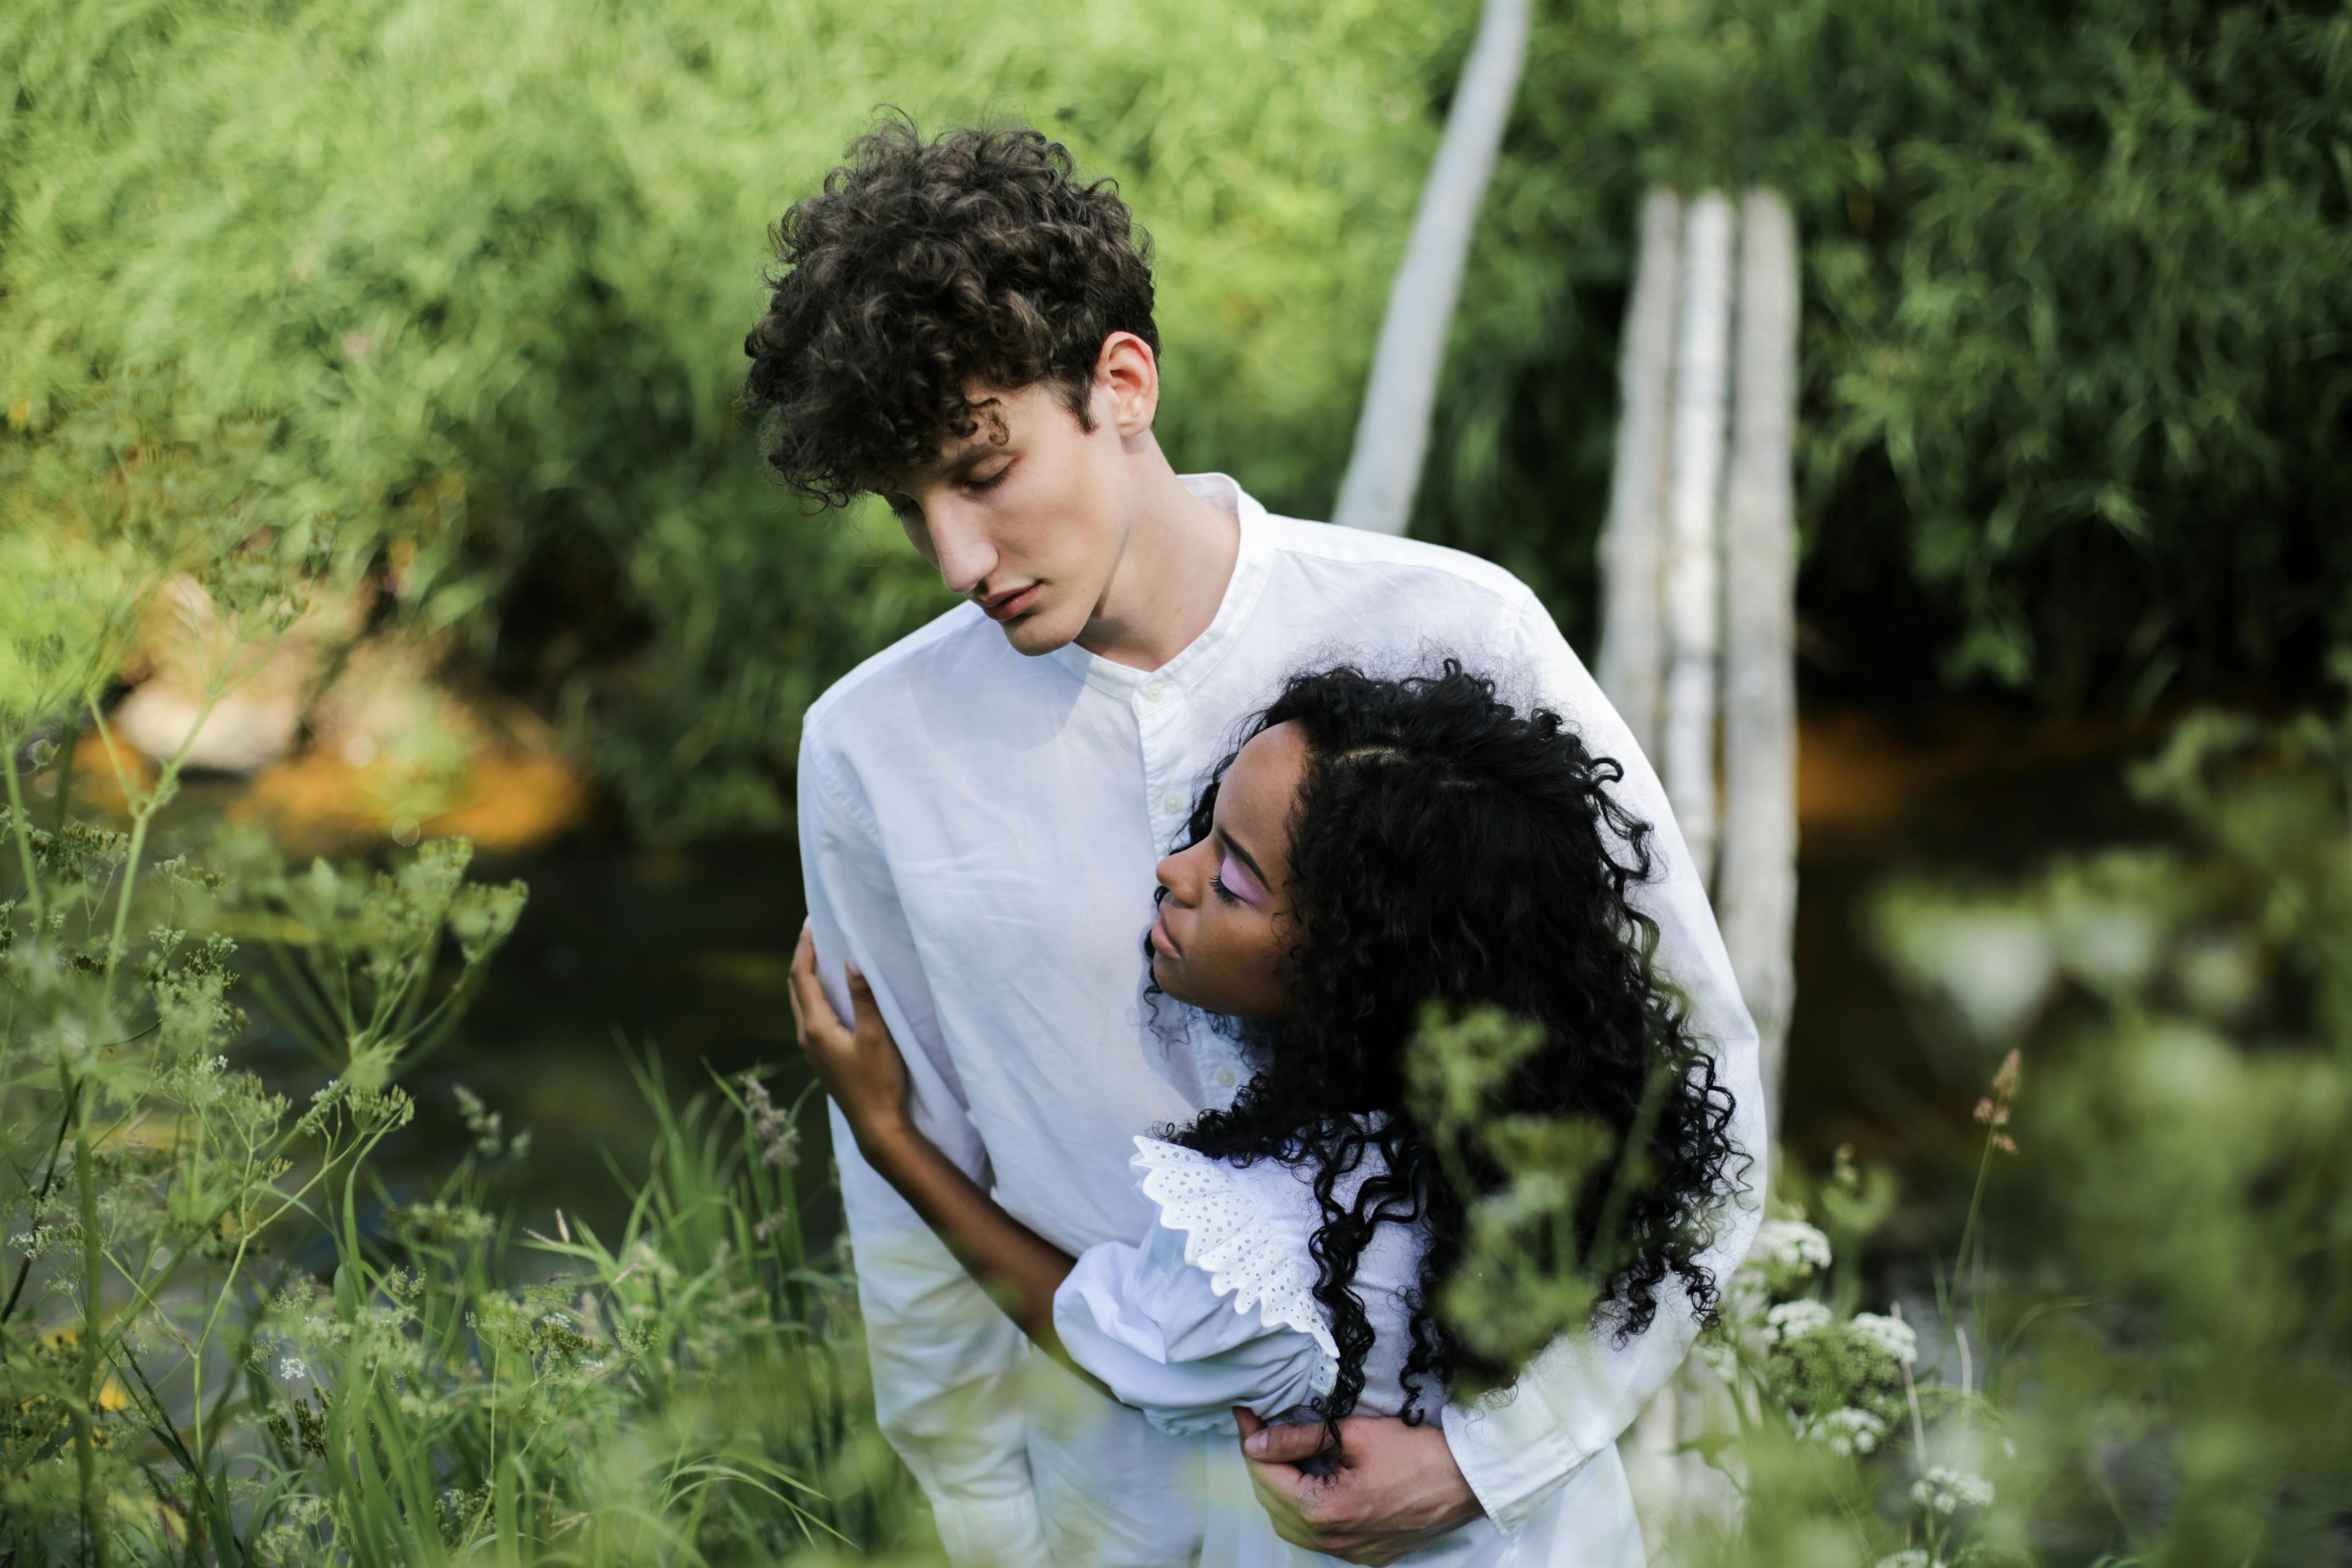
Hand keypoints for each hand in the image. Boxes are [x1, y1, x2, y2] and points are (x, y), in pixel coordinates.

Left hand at [787, 923, 911, 1148]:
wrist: (877, 1126)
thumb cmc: (879, 1082)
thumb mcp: (877, 1035)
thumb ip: (864, 996)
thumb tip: (851, 958)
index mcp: (815, 1028)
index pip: (801, 977)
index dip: (804, 947)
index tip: (811, 921)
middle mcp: (807, 1037)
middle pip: (795, 987)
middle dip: (802, 957)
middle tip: (815, 931)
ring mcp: (812, 1050)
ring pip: (801, 1003)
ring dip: (807, 976)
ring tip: (822, 955)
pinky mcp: (822, 1058)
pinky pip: (810, 1016)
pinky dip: (815, 994)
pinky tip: (831, 993)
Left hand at [1233, 1408, 1483, 1564]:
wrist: (1468, 1480)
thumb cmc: (1418, 1452)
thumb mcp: (1355, 1434)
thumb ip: (1301, 1439)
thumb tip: (1259, 1440)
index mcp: (1326, 1511)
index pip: (1267, 1476)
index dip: (1252, 1441)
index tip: (1245, 1415)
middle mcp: (1334, 1540)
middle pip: (1273, 1504)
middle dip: (1261, 1466)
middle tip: (1262, 1430)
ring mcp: (1351, 1551)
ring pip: (1291, 1526)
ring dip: (1279, 1492)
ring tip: (1283, 1456)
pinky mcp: (1366, 1553)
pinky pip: (1318, 1537)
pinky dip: (1304, 1512)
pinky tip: (1312, 1484)